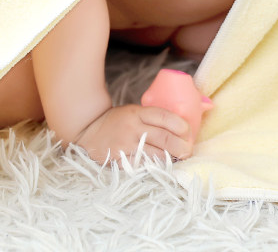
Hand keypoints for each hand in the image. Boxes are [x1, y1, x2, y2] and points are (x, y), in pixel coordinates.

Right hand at [74, 104, 192, 163]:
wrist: (88, 132)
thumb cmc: (117, 121)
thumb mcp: (133, 112)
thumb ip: (152, 117)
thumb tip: (182, 123)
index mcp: (137, 113)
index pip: (164, 116)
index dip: (180, 125)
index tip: (189, 131)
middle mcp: (133, 128)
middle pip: (163, 137)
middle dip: (181, 145)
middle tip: (189, 150)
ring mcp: (126, 146)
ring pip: (155, 154)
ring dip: (172, 158)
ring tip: (181, 158)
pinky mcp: (120, 161)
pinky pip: (143, 166)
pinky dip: (156, 167)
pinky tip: (164, 167)